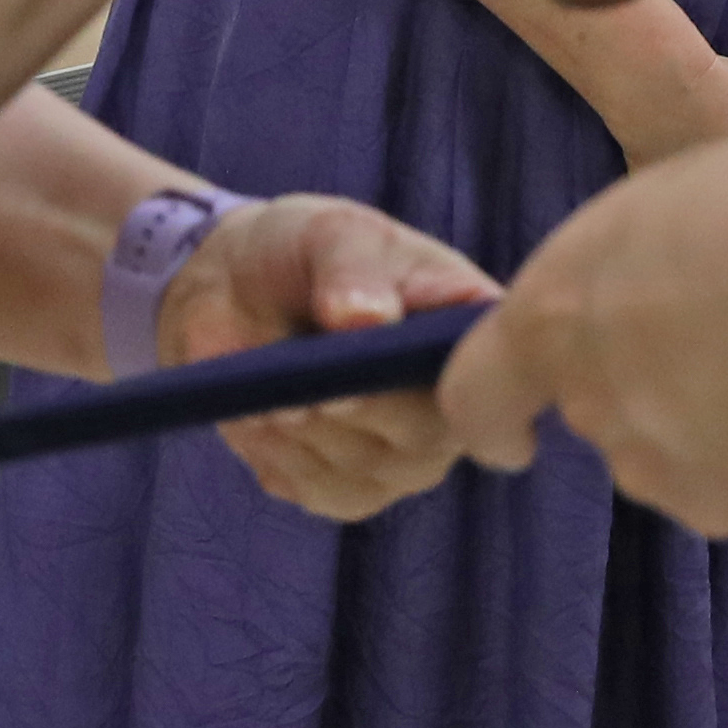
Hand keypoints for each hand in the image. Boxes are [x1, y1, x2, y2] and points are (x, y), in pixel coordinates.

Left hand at [150, 188, 499, 523]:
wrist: (235, 289)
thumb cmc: (306, 250)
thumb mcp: (330, 234)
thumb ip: (351, 269)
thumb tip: (364, 319)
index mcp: (474, 334)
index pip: (492, 379)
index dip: (444, 379)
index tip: (367, 344)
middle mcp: (455, 405)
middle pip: (427, 440)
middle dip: (352, 405)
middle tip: (299, 373)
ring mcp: (407, 457)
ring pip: (367, 475)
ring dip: (305, 429)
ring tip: (268, 376)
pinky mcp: (352, 490)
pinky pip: (322, 493)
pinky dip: (280, 455)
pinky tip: (261, 409)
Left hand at [439, 120, 727, 537]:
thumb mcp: (660, 201)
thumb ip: (618, 271)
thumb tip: (633, 300)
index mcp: (555, 319)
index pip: (475, 396)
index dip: (492, 420)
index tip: (514, 435)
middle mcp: (596, 404)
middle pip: (604, 415)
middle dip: (651, 386)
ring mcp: (669, 466)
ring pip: (676, 456)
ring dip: (714, 423)